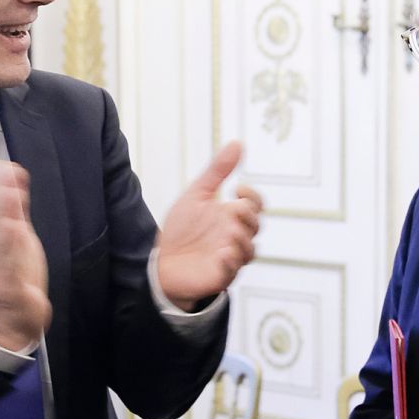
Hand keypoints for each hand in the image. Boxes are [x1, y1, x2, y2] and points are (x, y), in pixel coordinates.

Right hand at [0, 162, 50, 350]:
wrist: (17, 315)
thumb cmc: (16, 270)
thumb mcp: (17, 234)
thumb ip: (15, 205)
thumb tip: (13, 170)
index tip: (3, 165)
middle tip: (6, 173)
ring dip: (2, 216)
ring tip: (11, 194)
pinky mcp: (7, 288)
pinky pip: (7, 267)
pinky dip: (9, 248)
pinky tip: (15, 229)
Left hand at [155, 141, 261, 308]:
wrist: (162, 261)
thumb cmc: (181, 229)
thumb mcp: (197, 195)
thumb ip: (217, 171)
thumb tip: (237, 143)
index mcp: (232, 216)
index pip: (257, 206)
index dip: (254, 197)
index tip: (238, 188)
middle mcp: (235, 236)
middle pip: (256, 226)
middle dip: (248, 217)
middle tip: (233, 211)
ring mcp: (230, 256)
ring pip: (250, 251)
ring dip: (242, 240)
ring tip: (229, 233)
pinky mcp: (220, 274)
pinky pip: (233, 271)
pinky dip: (230, 263)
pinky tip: (221, 254)